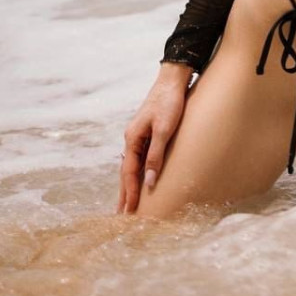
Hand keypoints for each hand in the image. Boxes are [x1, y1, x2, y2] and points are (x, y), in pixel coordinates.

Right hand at [116, 67, 190, 214]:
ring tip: (128, 203)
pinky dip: (138, 172)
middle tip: (122, 215)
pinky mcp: (148, 132)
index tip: (129, 212)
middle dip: (125, 193)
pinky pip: (140, 157)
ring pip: (132, 165)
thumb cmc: (170, 103)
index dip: (130, 193)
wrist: (173, 80)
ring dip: (130, 184)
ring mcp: (138, 135)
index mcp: (132, 138)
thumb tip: (150, 182)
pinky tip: (141, 178)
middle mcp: (132, 138)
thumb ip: (156, 156)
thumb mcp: (164, 130)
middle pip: (126, 171)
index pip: (129, 172)